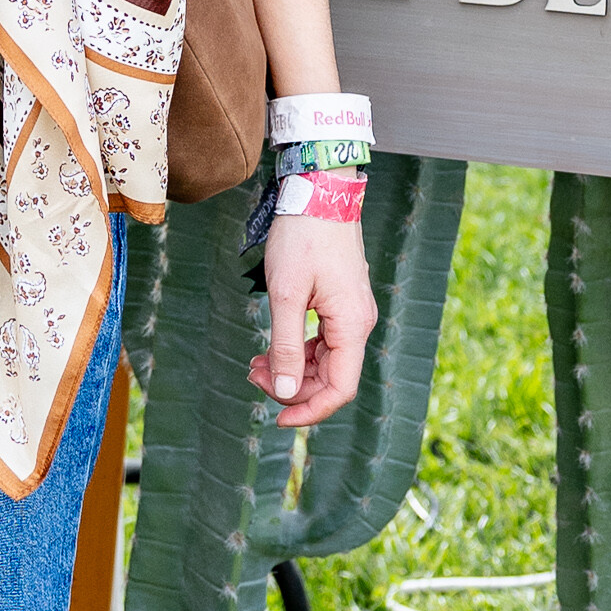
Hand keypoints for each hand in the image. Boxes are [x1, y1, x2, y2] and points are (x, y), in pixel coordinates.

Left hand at [249, 213, 375, 427]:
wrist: (318, 192)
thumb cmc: (302, 238)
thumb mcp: (287, 295)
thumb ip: (287, 347)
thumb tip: (287, 392)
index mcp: (352, 326)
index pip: (340, 389)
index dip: (310, 410)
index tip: (277, 419)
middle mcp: (358, 324)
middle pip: (331, 378)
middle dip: (292, 387)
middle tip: (252, 375)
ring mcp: (350, 314)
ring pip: (324, 362)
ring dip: (291, 370)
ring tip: (255, 365)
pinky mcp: (339, 303)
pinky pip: (322, 342)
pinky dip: (296, 351)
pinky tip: (270, 350)